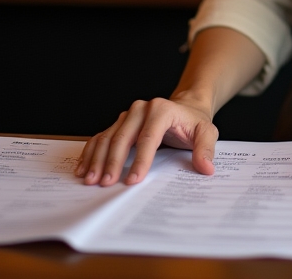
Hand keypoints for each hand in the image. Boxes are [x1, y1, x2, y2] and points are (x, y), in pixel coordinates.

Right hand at [75, 93, 217, 186]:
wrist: (185, 107)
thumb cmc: (194, 122)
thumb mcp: (207, 132)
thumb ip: (206, 149)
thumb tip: (206, 168)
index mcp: (162, 109)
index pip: (149, 137)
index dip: (140, 160)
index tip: (132, 181)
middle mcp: (142, 109)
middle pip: (123, 136)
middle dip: (112, 162)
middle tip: (105, 184)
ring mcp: (128, 115)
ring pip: (108, 137)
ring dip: (97, 159)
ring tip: (90, 180)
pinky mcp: (120, 123)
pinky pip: (102, 137)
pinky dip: (91, 152)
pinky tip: (84, 168)